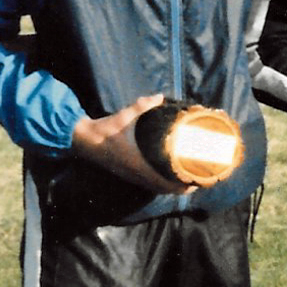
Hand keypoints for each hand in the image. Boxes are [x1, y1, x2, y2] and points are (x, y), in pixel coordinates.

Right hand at [71, 94, 192, 194]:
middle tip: (202, 178)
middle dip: (184, 187)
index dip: (182, 185)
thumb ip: (143, 106)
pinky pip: (151, 184)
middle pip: (166, 190)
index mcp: (139, 164)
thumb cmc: (106, 128)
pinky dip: (164, 184)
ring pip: (158, 188)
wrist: (84, 139)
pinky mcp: (129, 174)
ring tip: (192, 178)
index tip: (198, 181)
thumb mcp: (125, 116)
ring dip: (175, 187)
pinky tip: (172, 176)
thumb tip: (159, 96)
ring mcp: (133, 176)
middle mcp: (137, 174)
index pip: (164, 183)